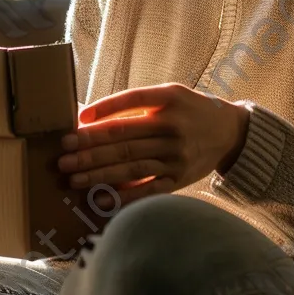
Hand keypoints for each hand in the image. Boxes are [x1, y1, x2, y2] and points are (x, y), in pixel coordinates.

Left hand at [57, 83, 249, 207]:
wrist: (230, 133)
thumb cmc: (189, 110)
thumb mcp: (170, 95)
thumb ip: (136, 104)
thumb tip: (90, 116)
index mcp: (169, 99)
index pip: (131, 101)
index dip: (104, 109)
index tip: (78, 119)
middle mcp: (173, 127)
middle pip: (125, 138)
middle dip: (90, 148)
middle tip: (63, 155)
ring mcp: (176, 156)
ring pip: (131, 166)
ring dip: (99, 173)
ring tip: (73, 177)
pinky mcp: (179, 179)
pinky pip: (147, 190)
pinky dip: (123, 196)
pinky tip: (100, 199)